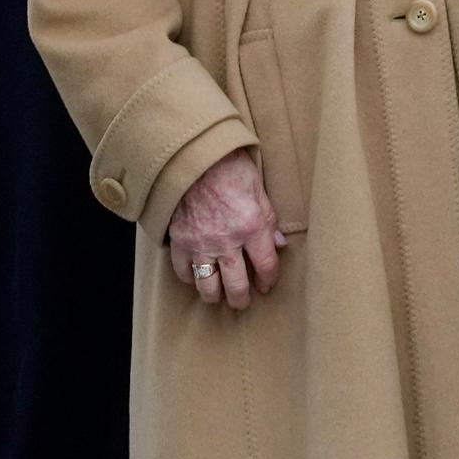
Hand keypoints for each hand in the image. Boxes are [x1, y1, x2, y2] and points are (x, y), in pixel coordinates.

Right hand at [166, 148, 286, 311]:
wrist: (194, 156)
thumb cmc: (230, 167)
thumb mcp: (259, 189)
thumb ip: (269, 220)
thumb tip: (278, 243)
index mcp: (252, 227)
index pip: (266, 267)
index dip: (269, 280)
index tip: (267, 284)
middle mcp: (227, 241)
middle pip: (237, 286)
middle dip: (241, 299)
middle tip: (243, 301)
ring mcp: (201, 244)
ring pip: (208, 286)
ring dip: (215, 295)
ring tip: (219, 296)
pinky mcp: (180, 241)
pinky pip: (183, 271)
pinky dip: (190, 277)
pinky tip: (197, 276)